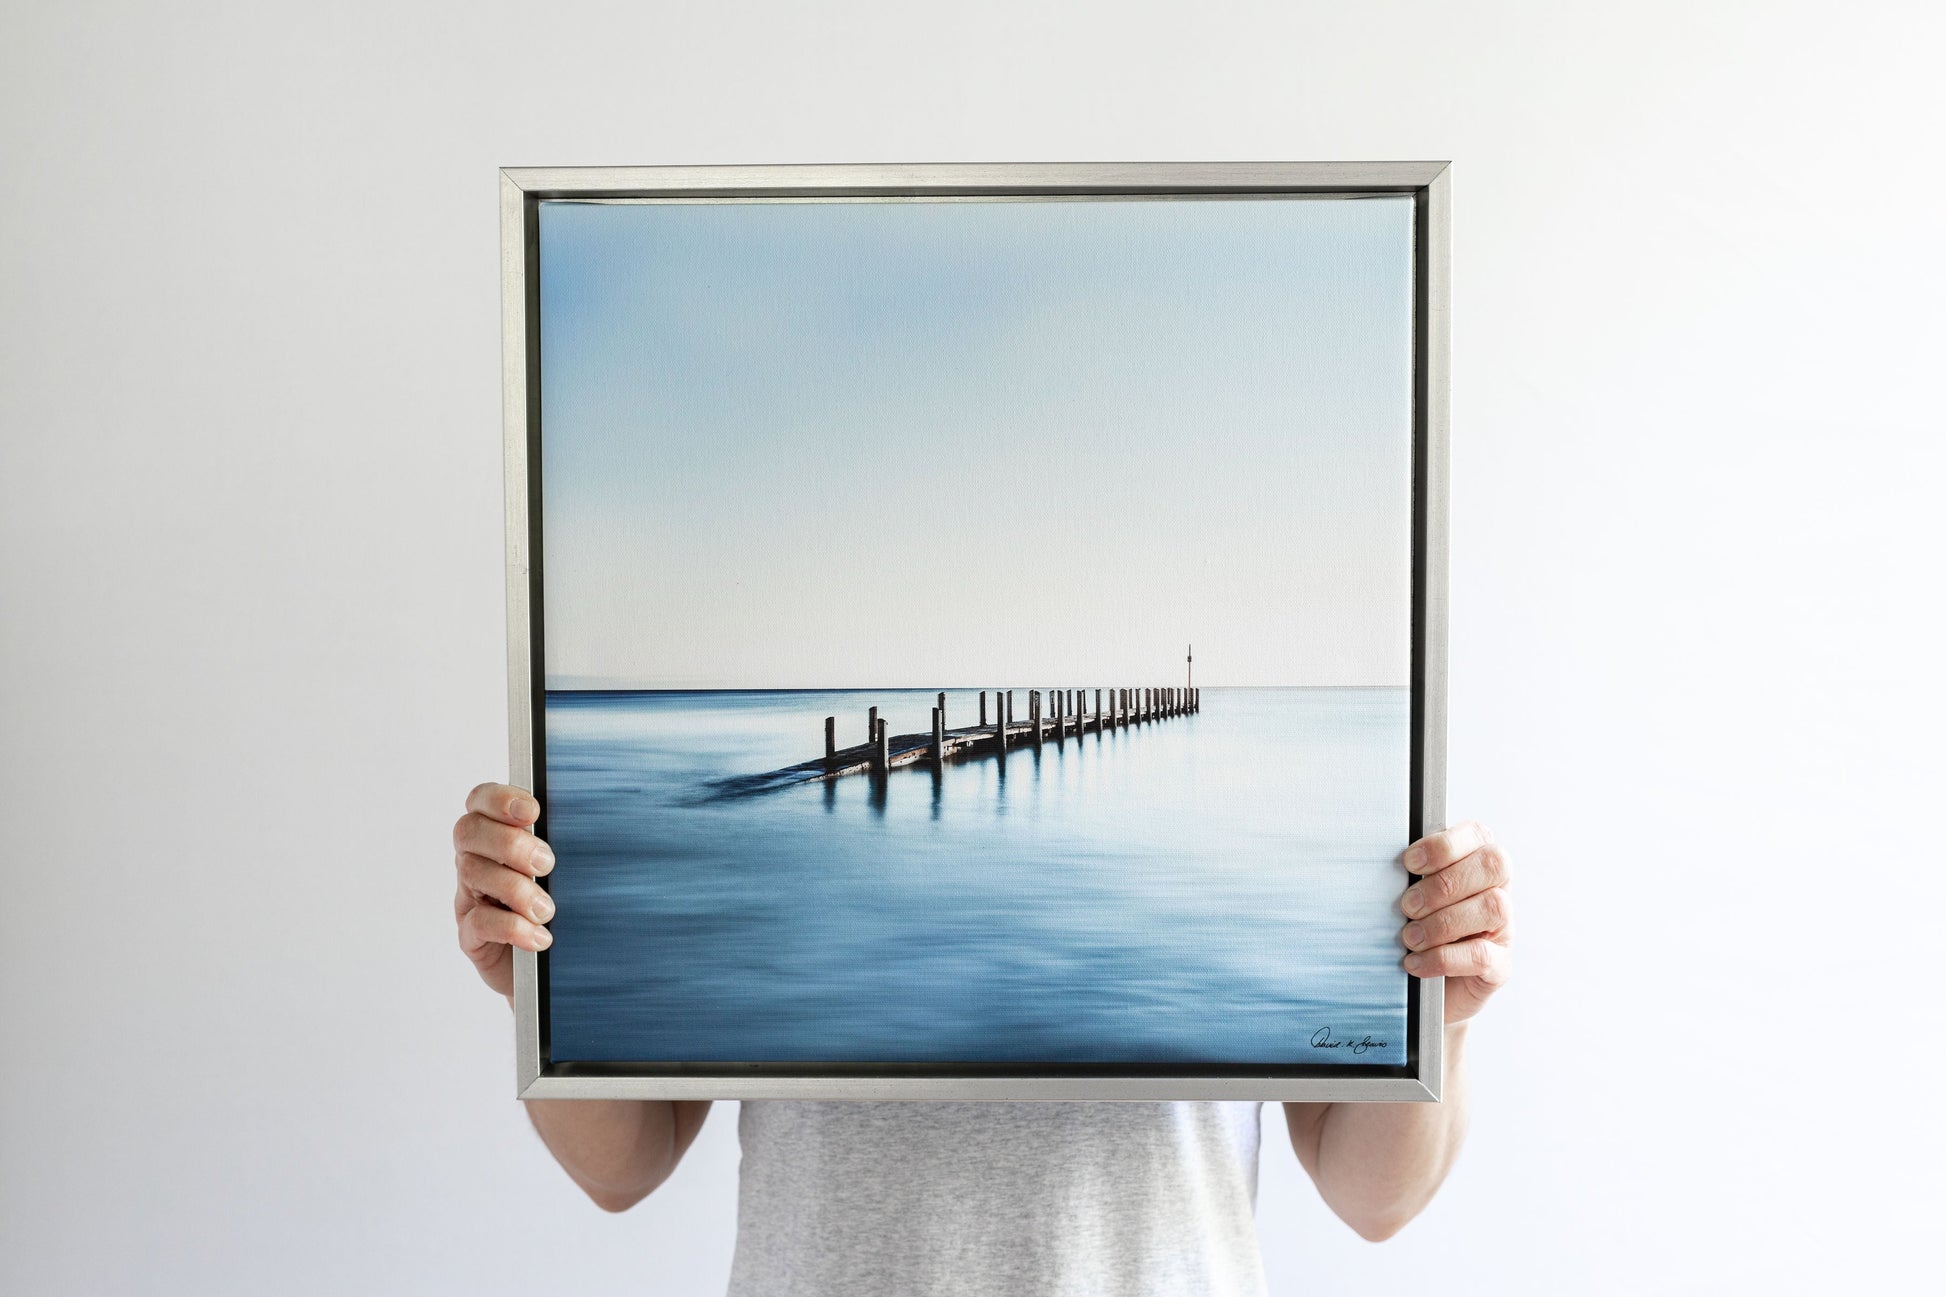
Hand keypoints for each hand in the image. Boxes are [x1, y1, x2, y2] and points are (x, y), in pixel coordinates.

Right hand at [452, 782, 556, 998]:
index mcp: (496, 835)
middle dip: (510, 843)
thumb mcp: (565, 871)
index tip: (532, 812)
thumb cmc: (560, 907)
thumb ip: (566, 844)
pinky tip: (539, 937)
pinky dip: (512, 928)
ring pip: (474, 873)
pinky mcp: (471, 936)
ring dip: (516, 889)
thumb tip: (593, 822)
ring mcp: (470, 898)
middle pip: (469, 832)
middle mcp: (476, 860)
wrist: (550, 969)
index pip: (481, 800)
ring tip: (547, 910)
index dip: (500, 799)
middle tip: (546, 863)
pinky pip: (479, 923)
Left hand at [1398, 821, 1511, 1025]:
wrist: (1423, 991)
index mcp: (1476, 862)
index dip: (1444, 845)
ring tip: (1409, 937)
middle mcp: (1498, 890)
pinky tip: (1415, 963)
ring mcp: (1504, 928)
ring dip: (1442, 922)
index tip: (1409, 863)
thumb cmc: (1414, 928)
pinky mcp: (1499, 965)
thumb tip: (1380, 867)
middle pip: (1494, 865)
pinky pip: (1482, 955)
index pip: (1478, 834)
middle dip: (1444, 884)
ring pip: (1492, 907)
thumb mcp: (1411, 896)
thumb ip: (1409, 876)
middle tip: (1407, 906)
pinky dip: (1442, 958)